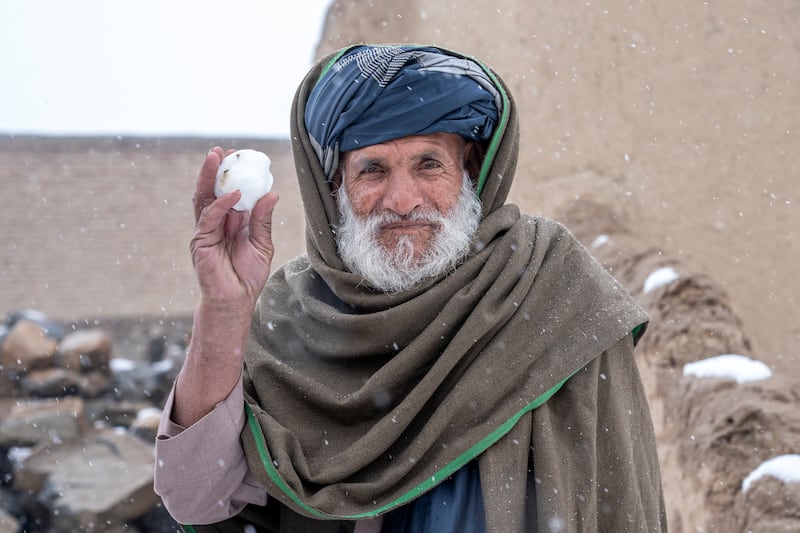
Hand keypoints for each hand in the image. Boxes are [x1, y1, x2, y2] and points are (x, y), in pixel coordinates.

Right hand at [190, 146, 278, 310]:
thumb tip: (272, 193)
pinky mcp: (200, 241)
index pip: (229, 192)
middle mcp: (216, 223)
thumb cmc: (248, 275)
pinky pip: (209, 217)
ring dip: (208, 177)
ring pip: (204, 198)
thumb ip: (262, 219)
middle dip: (215, 170)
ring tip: (216, 158)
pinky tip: (232, 193)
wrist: (236, 301)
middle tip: (223, 151)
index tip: (240, 157)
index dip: (232, 175)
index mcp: (231, 222)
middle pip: (211, 191)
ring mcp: (206, 231)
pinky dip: (220, 203)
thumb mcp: (262, 243)